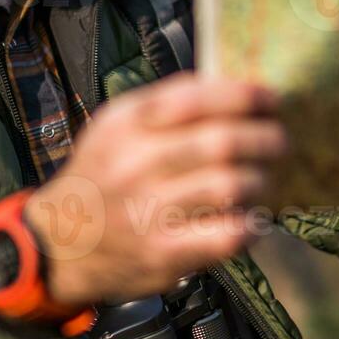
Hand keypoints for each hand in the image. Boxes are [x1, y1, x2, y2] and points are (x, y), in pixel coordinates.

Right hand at [24, 72, 284, 305]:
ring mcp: (148, 210)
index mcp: (127, 124)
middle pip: (221, 142)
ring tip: (265, 180)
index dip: (244, 96)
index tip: (271, 99)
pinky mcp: (161, 252)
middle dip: (266, 139)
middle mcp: (135, 163)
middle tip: (281, 142)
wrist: (57, 242)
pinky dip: (250, 225)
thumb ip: (165, 103)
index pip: (196, 98)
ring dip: (261, 181)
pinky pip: (225, 235)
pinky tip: (254, 220)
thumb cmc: (101, 175)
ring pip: (229, 186)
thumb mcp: (114, 126)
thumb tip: (231, 86)